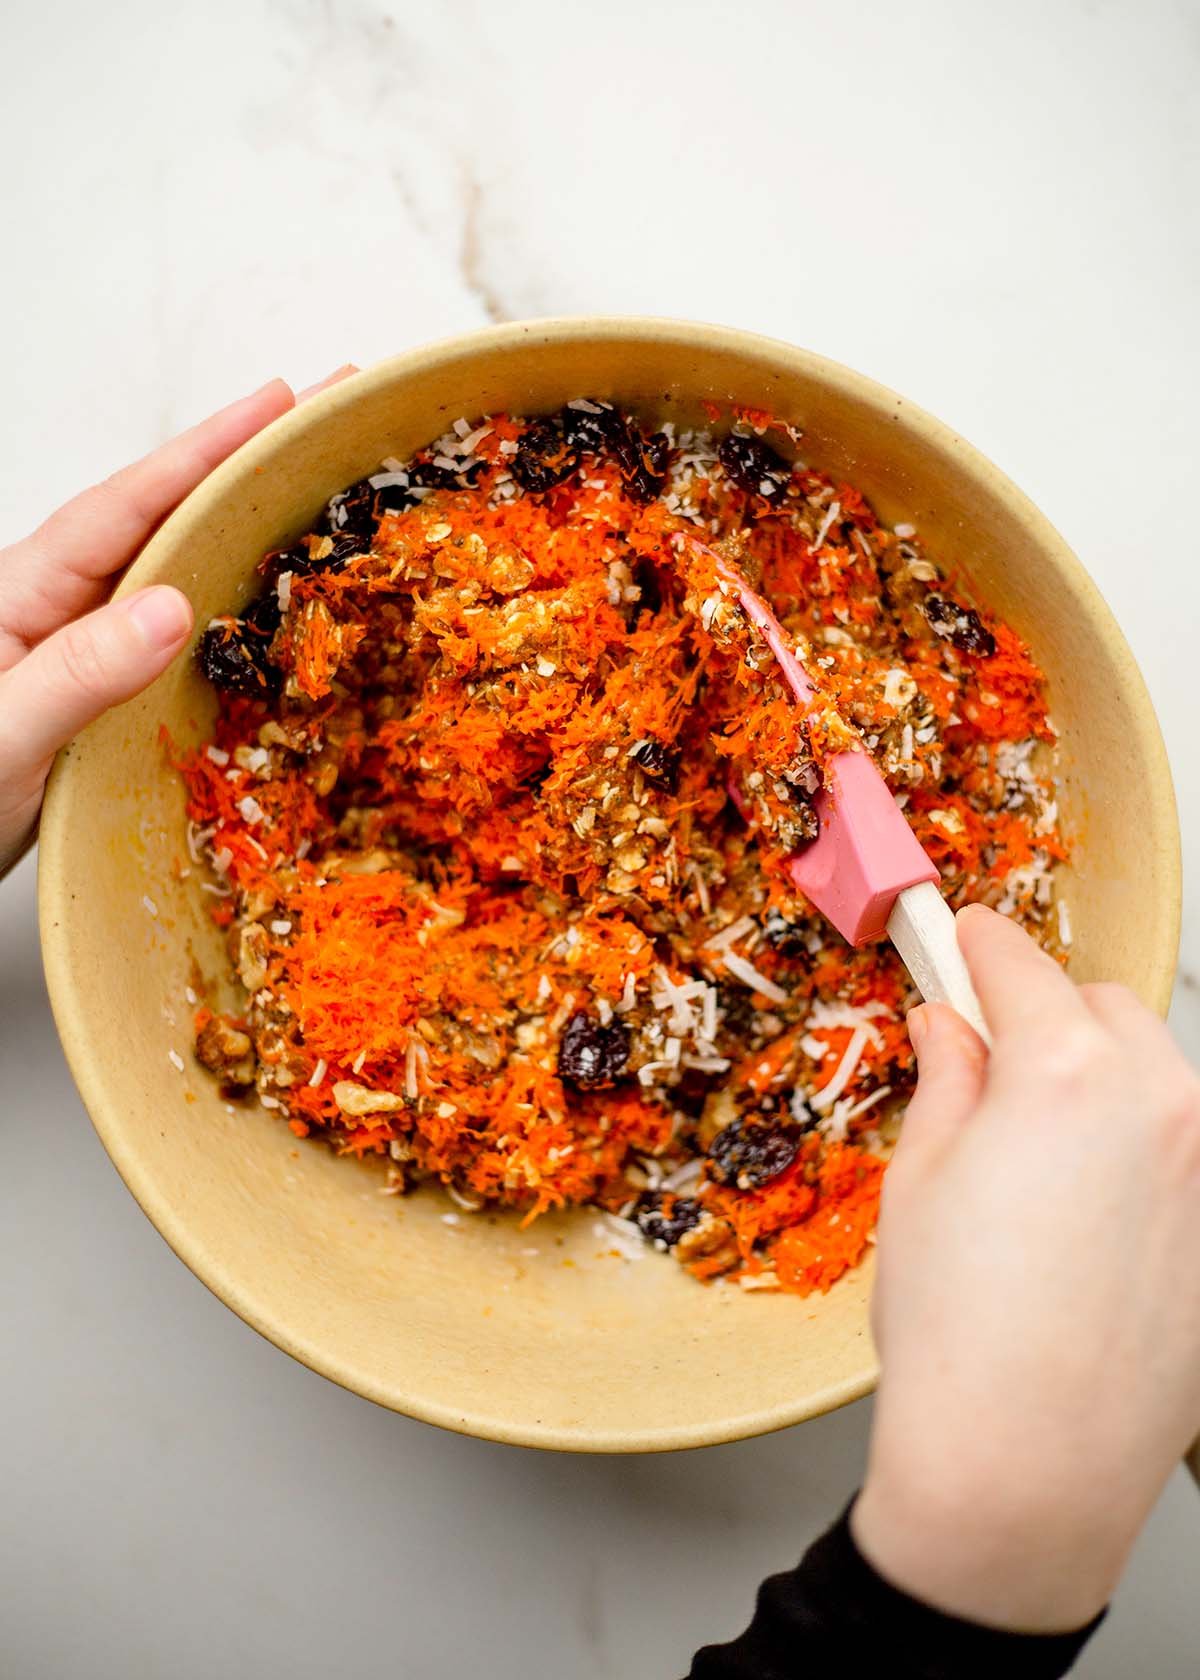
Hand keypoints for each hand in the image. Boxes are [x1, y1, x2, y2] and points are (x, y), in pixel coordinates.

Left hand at [0, 368, 353, 876]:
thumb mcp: (6, 730)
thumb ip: (80, 671)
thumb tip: (173, 610)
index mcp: (26, 591)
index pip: (128, 505)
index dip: (205, 451)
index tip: (276, 405)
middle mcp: (62, 607)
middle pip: (165, 518)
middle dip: (242, 466)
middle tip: (321, 419)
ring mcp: (88, 649)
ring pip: (180, 572)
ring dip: (247, 531)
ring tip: (318, 491)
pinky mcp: (109, 697)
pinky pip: (183, 638)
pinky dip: (234, 607)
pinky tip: (274, 602)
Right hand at [853, 904, 1199, 1631]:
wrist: (1026, 1469)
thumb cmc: (960, 1337)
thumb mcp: (921, 1179)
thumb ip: (948, 1080)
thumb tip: (952, 1028)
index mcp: (1069, 1070)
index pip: (1019, 963)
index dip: (975, 945)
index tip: (958, 938)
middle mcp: (1160, 1103)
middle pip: (1102, 1008)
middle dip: (1046, 1015)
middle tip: (986, 1059)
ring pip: (1154, 1073)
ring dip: (1098, 1076)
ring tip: (1034, 1145)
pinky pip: (1181, 1149)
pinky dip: (1137, 1145)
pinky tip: (1081, 1211)